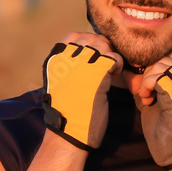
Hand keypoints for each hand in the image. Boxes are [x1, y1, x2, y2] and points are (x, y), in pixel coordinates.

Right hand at [41, 33, 122, 150]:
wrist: (67, 134)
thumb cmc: (66, 113)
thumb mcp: (60, 84)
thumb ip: (69, 67)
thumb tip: (86, 55)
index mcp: (54, 61)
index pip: (73, 36)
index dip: (88, 41)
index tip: (94, 55)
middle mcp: (65, 60)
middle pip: (89, 37)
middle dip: (102, 47)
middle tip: (107, 63)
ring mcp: (80, 65)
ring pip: (102, 44)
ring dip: (110, 55)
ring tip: (110, 70)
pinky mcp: (96, 75)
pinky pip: (113, 58)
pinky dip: (117, 64)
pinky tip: (114, 76)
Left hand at [124, 51, 171, 168]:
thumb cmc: (166, 129)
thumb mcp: (156, 100)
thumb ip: (147, 84)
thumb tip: (130, 69)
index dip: (154, 63)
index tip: (146, 82)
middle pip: (163, 57)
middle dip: (148, 72)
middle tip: (145, 92)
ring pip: (158, 66)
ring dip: (146, 81)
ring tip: (146, 98)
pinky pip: (154, 78)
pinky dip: (145, 87)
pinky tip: (146, 100)